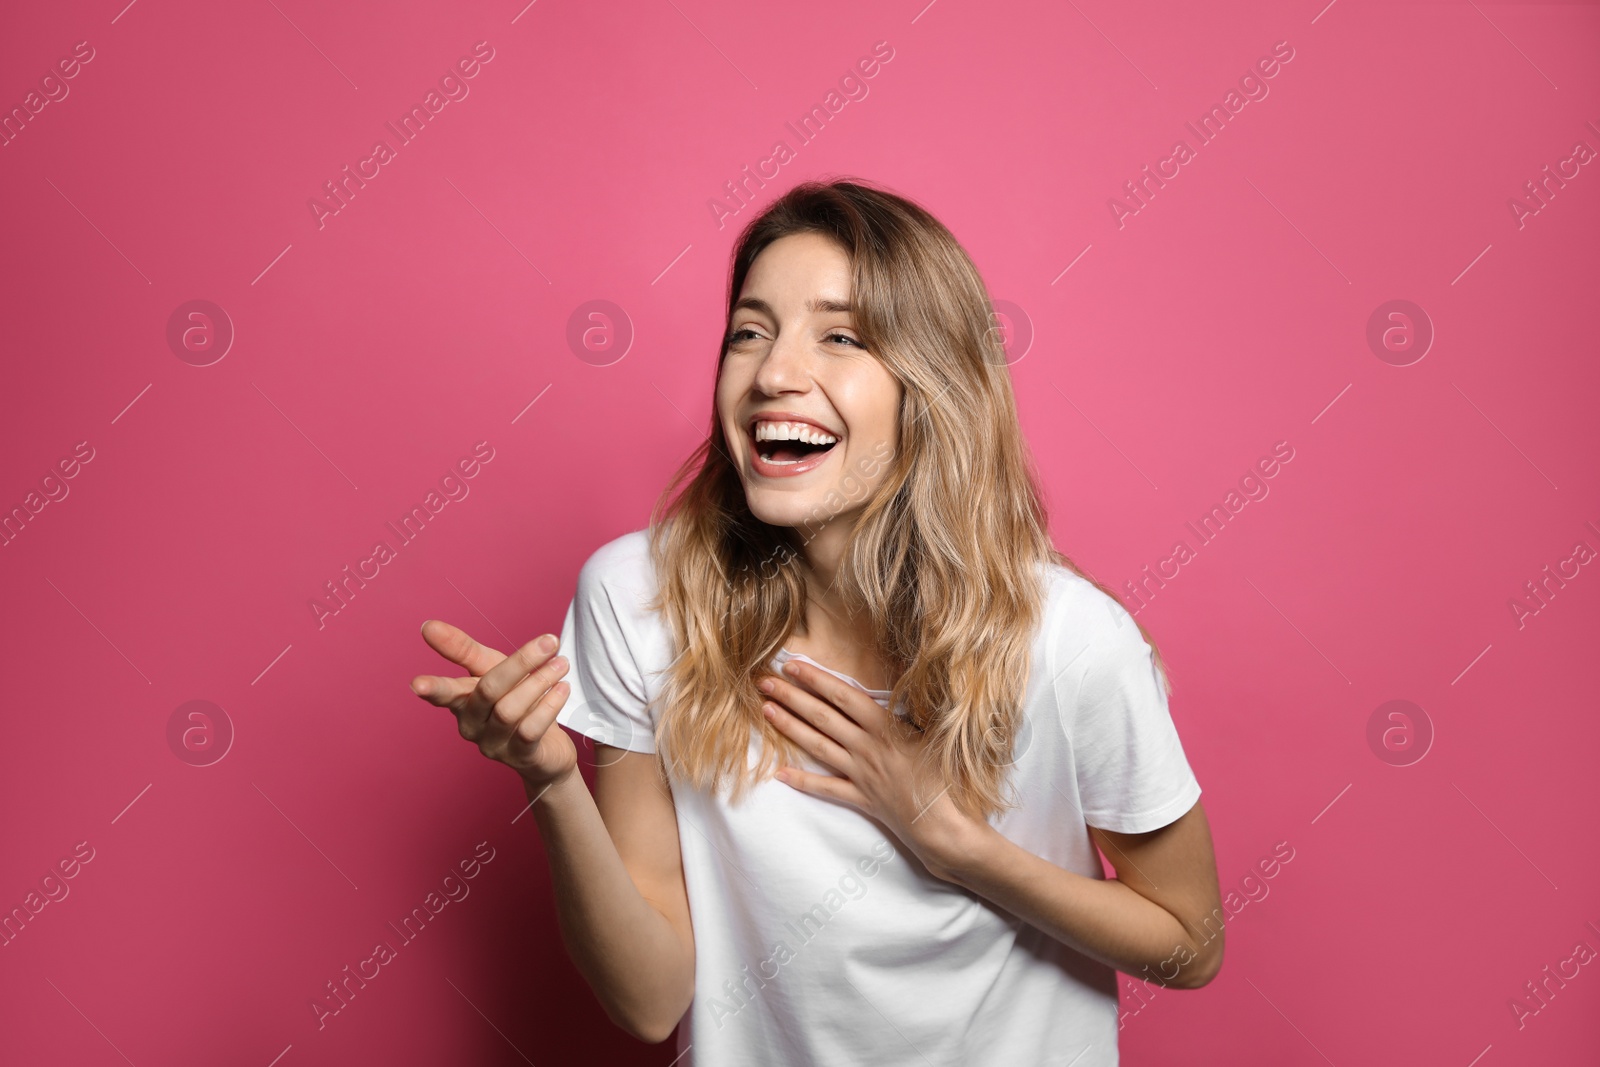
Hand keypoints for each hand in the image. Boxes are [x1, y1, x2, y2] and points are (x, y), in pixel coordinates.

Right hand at [411, 620, 576, 790]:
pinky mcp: (520, 757)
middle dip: (520, 662)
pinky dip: (549, 705)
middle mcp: (472, 726)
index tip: (417, 683)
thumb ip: (463, 650)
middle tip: (550, 641)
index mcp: (462, 702)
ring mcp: (494, 745)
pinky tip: (563, 688)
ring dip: (540, 681)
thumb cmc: (514, 701)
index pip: (446, 691)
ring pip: (511, 709)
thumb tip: (428, 626)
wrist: (547, 749)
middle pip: (488, 690)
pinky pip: (531, 729)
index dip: (434, 687)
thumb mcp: (491, 670)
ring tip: (561, 663)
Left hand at [759, 659, 979, 880]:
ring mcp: (861, 775)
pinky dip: (803, 781)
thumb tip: (908, 681)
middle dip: (792, 697)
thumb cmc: (948, 778)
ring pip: (819, 746)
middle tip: (765, 681)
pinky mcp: (861, 799)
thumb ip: (916, 710)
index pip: (844, 697)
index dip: (817, 679)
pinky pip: (827, 789)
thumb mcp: (936, 734)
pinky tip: (780, 774)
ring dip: (790, 727)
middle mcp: (867, 749)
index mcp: (886, 729)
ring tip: (767, 711)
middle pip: (823, 718)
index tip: (793, 665)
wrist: (944, 827)